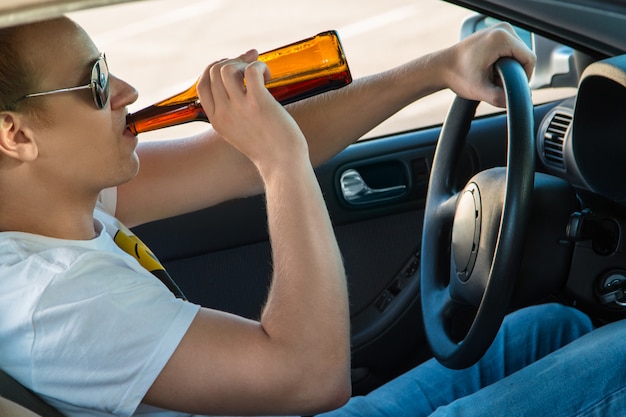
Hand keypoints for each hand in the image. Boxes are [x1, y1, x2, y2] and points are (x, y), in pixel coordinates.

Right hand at [196, 50, 308, 171]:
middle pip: (215, 71)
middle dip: (234, 61)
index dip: (215, 69)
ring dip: (245, 63)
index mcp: (216, 120)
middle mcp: (223, 113)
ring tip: (260, 75)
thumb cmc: (268, 147)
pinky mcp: (258, 103)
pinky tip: (269, 77)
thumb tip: (241, 79)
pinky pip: (252, 70)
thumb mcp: (240, 132)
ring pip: (227, 68)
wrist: (283, 164)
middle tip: (252, 68)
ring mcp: (239, 108)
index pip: (202, 84)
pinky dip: (260, 66)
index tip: (234, 68)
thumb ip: (233, 111)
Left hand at [442, 22, 535, 106]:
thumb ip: (501, 98)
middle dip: (515, 72)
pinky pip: (510, 50)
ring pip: (518, 54)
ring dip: (510, 68)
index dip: (523, 77)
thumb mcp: (480, 91)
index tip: (509, 87)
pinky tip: (490, 70)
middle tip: (496, 82)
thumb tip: (519, 100)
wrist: (441, 68)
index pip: (529, 60)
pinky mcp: (495, 34)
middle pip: (524, 56)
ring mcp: (499, 29)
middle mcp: (502, 29)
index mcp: (502, 38)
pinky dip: (504, 62)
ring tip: (491, 76)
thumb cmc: (457, 75)